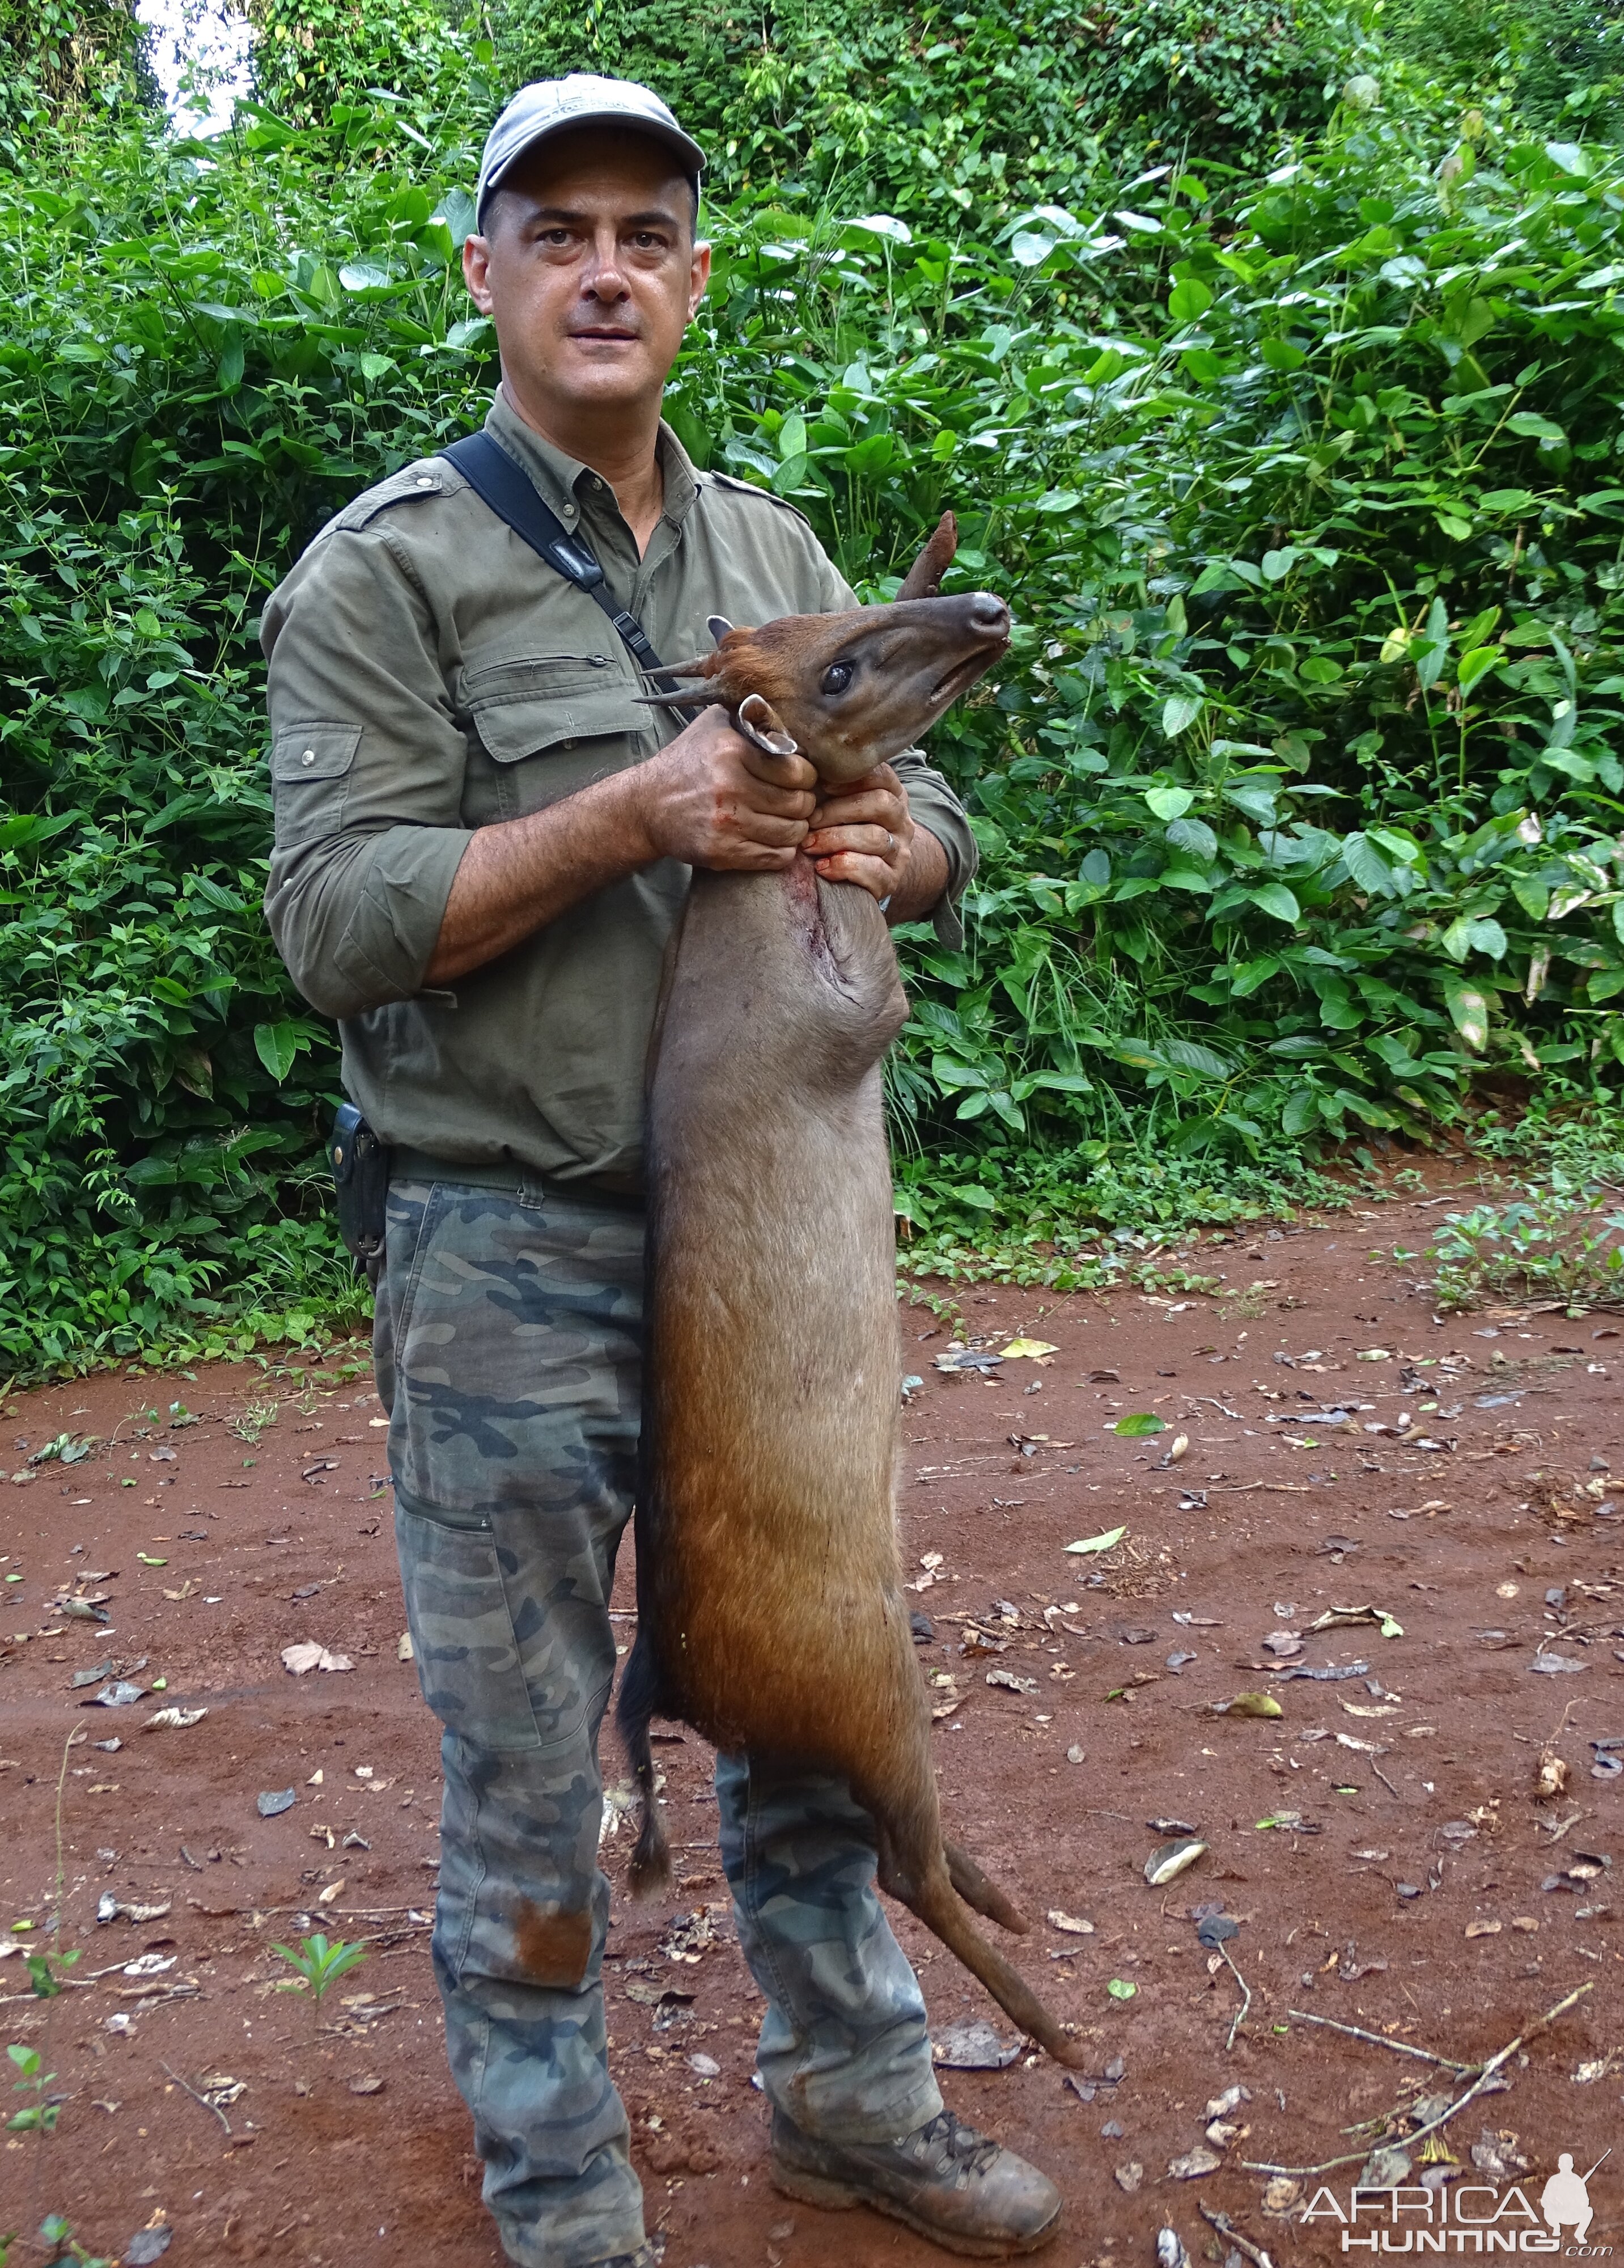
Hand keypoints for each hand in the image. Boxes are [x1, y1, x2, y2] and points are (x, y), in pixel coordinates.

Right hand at [633, 704, 817, 870]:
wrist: (647, 805)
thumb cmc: (688, 761)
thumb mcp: (715, 724)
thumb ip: (753, 716)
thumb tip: (793, 719)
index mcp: (732, 751)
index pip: (799, 771)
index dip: (806, 776)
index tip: (799, 778)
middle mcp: (730, 787)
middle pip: (800, 803)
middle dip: (804, 803)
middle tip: (795, 801)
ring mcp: (727, 823)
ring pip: (793, 832)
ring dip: (795, 828)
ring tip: (785, 819)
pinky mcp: (723, 852)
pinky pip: (777, 856)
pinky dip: (782, 850)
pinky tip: (772, 838)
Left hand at [803, 764, 912, 902]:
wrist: (868, 876)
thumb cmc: (846, 833)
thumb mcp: (844, 806)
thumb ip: (833, 788)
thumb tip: (803, 768)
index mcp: (892, 795)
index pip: (882, 776)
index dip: (853, 778)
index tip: (823, 785)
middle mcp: (901, 821)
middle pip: (880, 803)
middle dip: (839, 811)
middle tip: (809, 820)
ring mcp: (899, 851)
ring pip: (875, 838)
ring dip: (836, 839)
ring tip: (809, 845)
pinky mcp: (892, 879)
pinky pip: (874, 870)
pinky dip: (845, 867)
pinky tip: (823, 867)